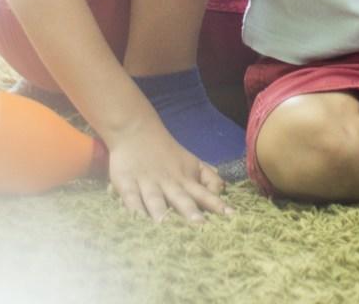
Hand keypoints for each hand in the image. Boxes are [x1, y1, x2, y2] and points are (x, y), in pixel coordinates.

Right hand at [103, 118, 230, 222]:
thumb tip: (223, 191)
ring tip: (166, 226)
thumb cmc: (168, 154)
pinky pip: (131, 198)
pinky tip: (136, 221)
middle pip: (181, 199)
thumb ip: (209, 178)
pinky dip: (133, 209)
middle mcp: (169, 184)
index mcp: (186, 180)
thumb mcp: (193, 163)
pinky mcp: (127, 184)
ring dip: (161, 213)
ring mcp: (148, 184)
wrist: (135, 131)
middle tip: (201, 226)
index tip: (231, 216)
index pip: (204, 193)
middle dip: (190, 213)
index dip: (217, 204)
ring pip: (156, 200)